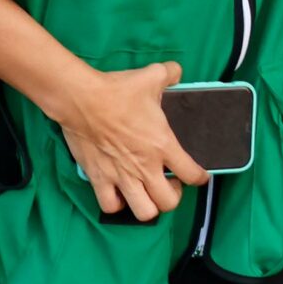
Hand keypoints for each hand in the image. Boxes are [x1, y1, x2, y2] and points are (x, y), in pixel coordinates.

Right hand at [52, 60, 207, 220]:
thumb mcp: (153, 76)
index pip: (192, 174)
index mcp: (164, 145)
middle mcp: (145, 167)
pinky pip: (110, 206)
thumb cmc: (118, 90)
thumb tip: (176, 71)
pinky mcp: (98, 179)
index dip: (200, 178)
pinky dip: (117, 204)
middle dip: (174, 197)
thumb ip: (171, 74)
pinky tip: (120, 192)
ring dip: (148, 206)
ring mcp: (121, 176)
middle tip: (169, 182)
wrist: (81, 99)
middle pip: (168, 203)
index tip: (199, 175)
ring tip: (147, 192)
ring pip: (143, 212)